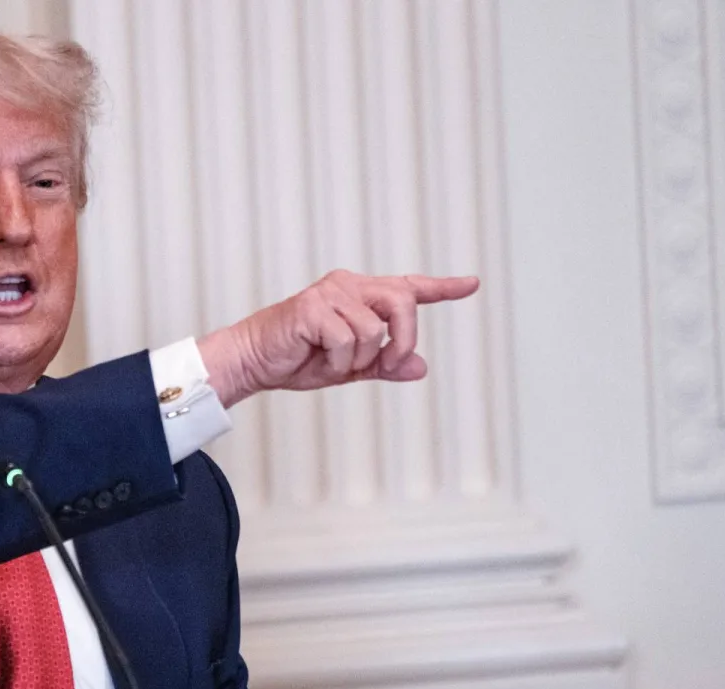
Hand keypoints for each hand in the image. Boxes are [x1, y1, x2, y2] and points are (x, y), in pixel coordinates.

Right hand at [197, 270, 479, 406]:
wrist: (253, 362)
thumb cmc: (295, 360)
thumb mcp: (349, 367)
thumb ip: (384, 365)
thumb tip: (420, 368)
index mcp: (359, 295)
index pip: (407, 287)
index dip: (441, 287)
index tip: (471, 284)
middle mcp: (348, 286)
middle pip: (403, 301)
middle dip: (403, 339)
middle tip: (387, 365)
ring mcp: (330, 294)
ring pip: (374, 329)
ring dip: (357, 359)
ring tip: (331, 363)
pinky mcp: (313, 308)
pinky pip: (347, 340)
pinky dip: (337, 362)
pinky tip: (317, 360)